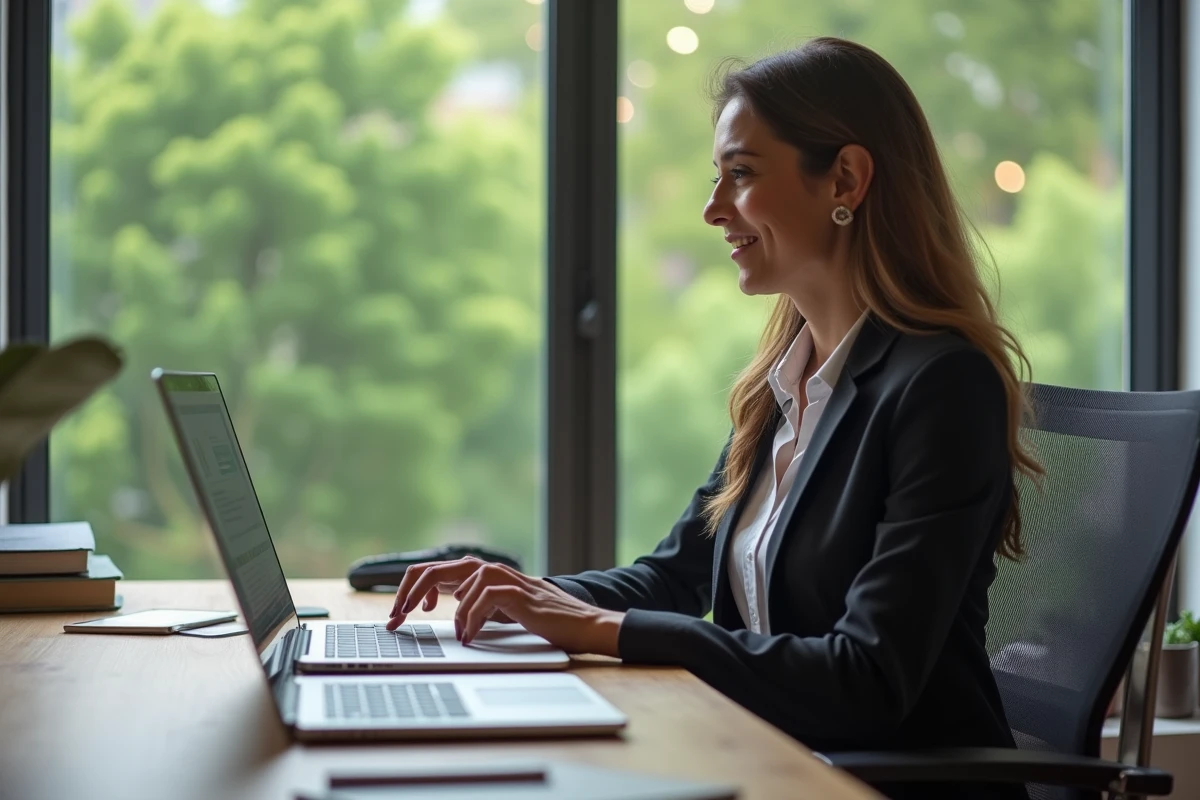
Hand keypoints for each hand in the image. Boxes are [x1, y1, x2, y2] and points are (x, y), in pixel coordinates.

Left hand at [385, 557, 623, 656]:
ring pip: (460, 581)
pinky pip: (484, 597)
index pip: (434, 571)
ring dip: (450, 610)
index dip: (409, 590)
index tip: (398, 614)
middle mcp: (489, 570)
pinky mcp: (518, 592)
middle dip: (408, 594)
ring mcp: (504, 578)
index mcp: (481, 573)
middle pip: (435, 569)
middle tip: (395, 618)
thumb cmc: (542, 620)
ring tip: (449, 631)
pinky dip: (472, 617)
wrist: (582, 624)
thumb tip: (453, 607)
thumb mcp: (501, 610)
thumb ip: (479, 603)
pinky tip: (472, 635)